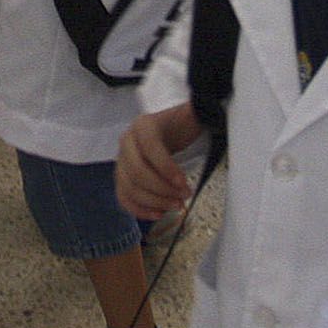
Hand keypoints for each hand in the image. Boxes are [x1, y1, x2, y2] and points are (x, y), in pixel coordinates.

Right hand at [116, 103, 203, 219]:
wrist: (166, 131)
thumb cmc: (178, 126)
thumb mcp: (187, 117)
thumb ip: (196, 114)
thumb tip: (206, 114)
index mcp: (142, 126)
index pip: (150, 148)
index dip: (166, 168)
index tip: (185, 183)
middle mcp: (126, 142)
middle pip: (138, 172)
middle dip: (162, 189)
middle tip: (184, 197)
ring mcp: (120, 162)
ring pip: (130, 188)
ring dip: (154, 202)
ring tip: (177, 206)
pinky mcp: (121, 178)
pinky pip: (124, 197)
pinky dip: (139, 209)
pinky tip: (158, 214)